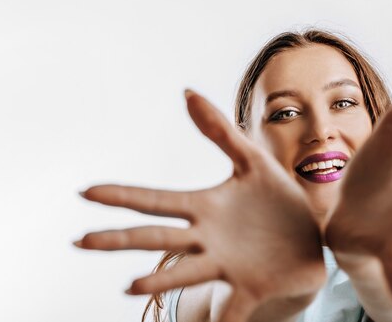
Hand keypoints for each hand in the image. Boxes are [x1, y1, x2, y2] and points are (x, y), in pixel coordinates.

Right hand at [75, 90, 325, 321]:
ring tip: (131, 286)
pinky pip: (233, 309)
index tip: (87, 192)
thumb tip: (187, 91)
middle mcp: (206, 238)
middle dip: (120, 239)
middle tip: (82, 240)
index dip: (124, 196)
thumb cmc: (275, 199)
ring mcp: (226, 263)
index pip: (157, 200)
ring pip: (186, 272)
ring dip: (158, 281)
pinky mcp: (251, 286)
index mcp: (205, 207)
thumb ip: (220, 130)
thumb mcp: (251, 160)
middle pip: (158, 237)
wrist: (310, 233)